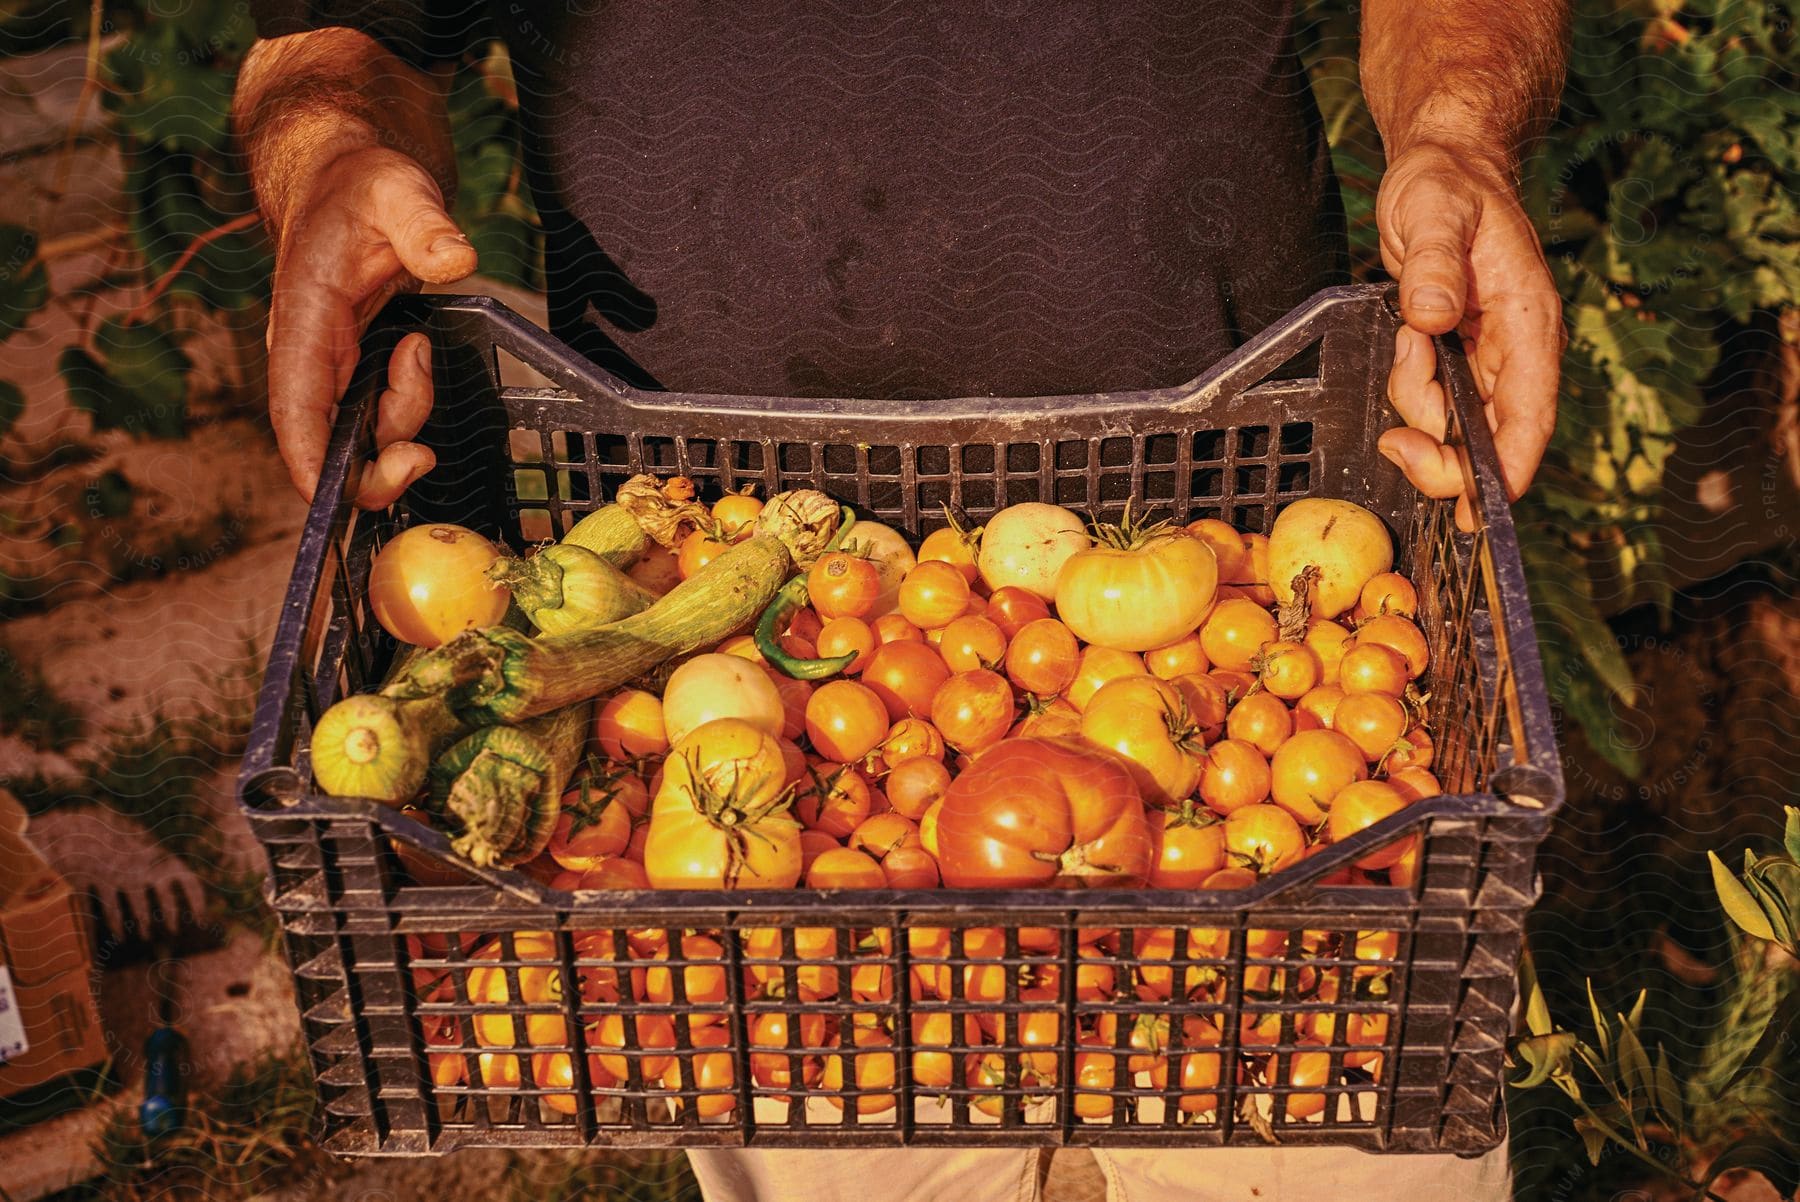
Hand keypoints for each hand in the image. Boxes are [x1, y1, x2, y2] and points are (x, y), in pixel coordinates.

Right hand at [267, 145, 476, 506]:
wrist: (351, 177)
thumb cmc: (365, 185)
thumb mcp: (399, 191)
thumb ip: (426, 226)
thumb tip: (457, 259)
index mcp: (304, 319)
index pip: (296, 408)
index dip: (309, 462)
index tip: (335, 500)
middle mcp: (309, 353)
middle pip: (330, 440)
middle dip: (379, 461)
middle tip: (423, 449)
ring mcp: (331, 365)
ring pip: (363, 430)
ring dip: (404, 416)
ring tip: (419, 347)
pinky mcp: (355, 367)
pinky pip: (377, 413)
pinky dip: (405, 409)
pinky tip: (419, 364)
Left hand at [1375, 141, 1563, 528]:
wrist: (1442, 167)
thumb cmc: (1446, 184)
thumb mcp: (1435, 213)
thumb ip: (1434, 265)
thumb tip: (1432, 318)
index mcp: (1529, 323)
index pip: (1529, 417)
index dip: (1509, 472)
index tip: (1481, 512)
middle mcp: (1517, 349)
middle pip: (1491, 439)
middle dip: (1443, 454)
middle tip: (1397, 444)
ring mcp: (1489, 356)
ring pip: (1456, 424)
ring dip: (1418, 405)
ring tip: (1408, 340)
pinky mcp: (1460, 356)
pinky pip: (1435, 400)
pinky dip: (1411, 389)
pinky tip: (1407, 342)